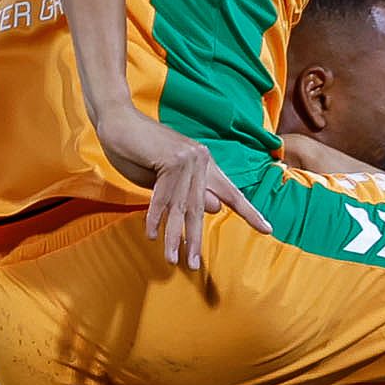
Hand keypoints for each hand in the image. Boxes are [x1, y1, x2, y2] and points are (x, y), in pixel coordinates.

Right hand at [97, 106, 269, 269]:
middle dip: (195, 239)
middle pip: (202, 208)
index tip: (267, 229)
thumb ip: (187, 193)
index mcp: (206, 164)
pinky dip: (155, 216)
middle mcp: (202, 160)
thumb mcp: (165, 178)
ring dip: (174, 235)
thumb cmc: (138, 149)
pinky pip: (163, 196)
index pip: (231, 193)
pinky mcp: (171, 159)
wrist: (117, 120)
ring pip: (181, 206)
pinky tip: (152, 234)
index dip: (249, 212)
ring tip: (172, 258)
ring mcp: (188, 159)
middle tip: (194, 264)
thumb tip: (214, 209)